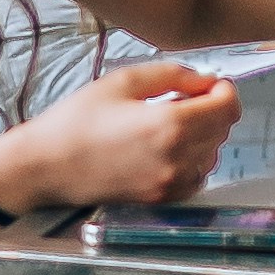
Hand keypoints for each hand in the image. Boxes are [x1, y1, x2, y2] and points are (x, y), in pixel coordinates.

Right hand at [0, 60, 238, 214]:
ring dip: (203, 134)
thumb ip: (173, 75)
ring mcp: (170, 185)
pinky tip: (166, 146)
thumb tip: (204, 80)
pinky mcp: (160, 200)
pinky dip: (192, 159)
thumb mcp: (125, 80)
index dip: (224, 89)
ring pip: (212, 154)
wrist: (48, 165)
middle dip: (213, 109)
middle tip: (185, 95)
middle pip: (223, 130)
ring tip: (170, 120)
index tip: (209, 82)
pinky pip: (196, 177)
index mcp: (171, 125)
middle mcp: (177, 159)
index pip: (227, 108)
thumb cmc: (79, 118)